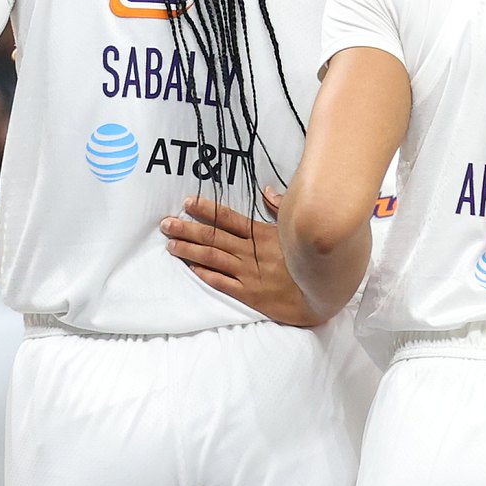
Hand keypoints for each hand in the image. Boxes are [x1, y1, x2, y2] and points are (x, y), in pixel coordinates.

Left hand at [163, 190, 319, 325]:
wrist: (318, 294)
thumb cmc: (309, 260)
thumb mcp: (297, 230)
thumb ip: (280, 208)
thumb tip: (267, 191)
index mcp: (263, 234)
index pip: (228, 218)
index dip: (206, 210)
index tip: (188, 202)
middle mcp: (251, 252)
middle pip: (213, 237)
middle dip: (187, 229)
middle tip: (166, 224)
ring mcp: (248, 273)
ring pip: (212, 258)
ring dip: (189, 250)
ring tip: (171, 245)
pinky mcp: (248, 293)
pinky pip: (221, 282)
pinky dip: (205, 274)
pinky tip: (191, 268)